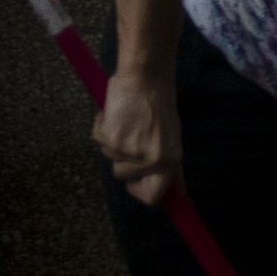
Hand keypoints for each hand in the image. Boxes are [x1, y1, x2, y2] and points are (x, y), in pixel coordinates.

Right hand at [97, 70, 184, 208]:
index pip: (154, 197)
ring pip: (109, 158)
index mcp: (170, 160)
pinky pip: (98, 141)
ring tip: (128, 122)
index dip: (139, 191)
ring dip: (114, 142)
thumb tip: (178, 195)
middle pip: (123, 177)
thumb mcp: (171, 138)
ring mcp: (130, 150)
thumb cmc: (158, 106)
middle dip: (122, 160)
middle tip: (133, 137)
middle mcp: (152, 159)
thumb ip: (169, 166)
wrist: (145, 78)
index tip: (134, 183)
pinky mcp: (111, 138)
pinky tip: (115, 115)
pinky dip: (102, 127)